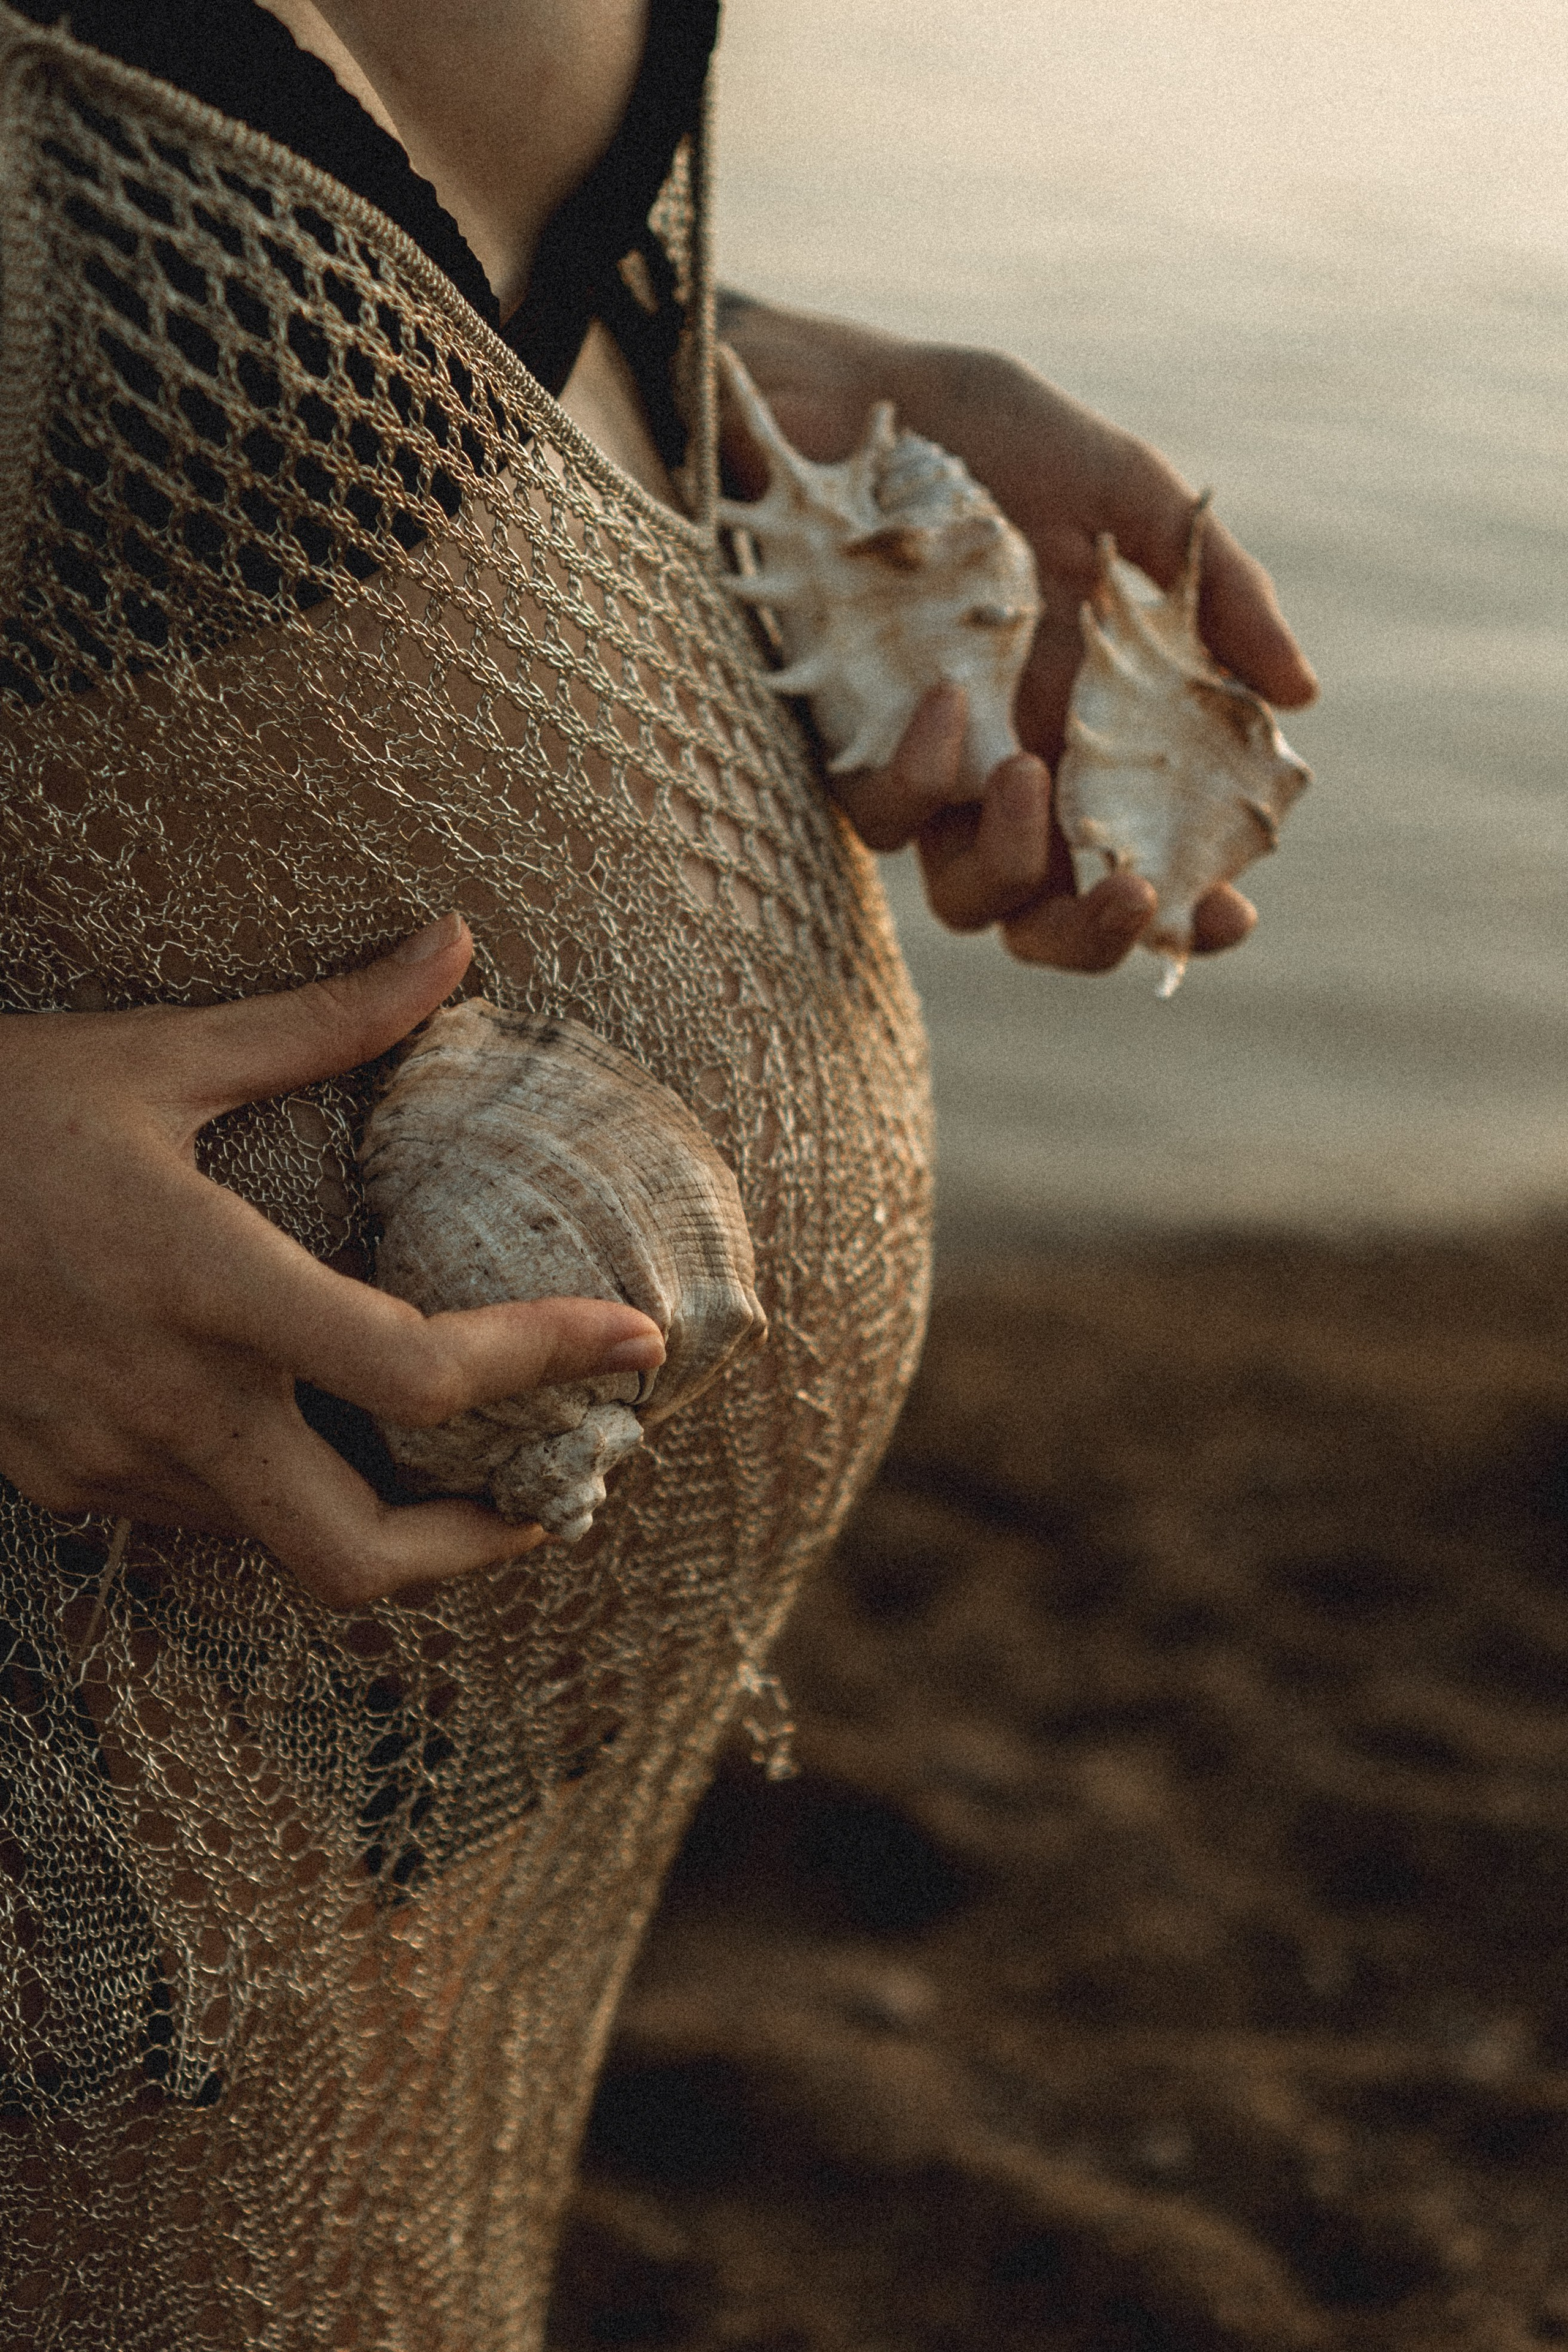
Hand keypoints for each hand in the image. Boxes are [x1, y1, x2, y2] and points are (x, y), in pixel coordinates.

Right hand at [0, 914, 664, 1606]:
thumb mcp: (158, 1055)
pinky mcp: (58, 1482)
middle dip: (475, 1550)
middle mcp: (163, 1402)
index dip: (545, 1362)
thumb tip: (454, 942)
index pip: (416, 1368)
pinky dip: (277, 1493)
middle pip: (357, 1558)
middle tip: (548, 1497)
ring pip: (279, 1547)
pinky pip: (202, 1520)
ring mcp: (103, 1461)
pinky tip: (301, 1429)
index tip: (634, 1343)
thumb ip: (324, 1019)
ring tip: (448, 1460)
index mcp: (204, 1283)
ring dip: (377, 1518)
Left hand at [717, 299, 1316, 971]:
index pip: (1142, 855)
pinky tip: (947, 697)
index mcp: (1091, 731)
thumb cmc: (982, 438)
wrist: (835, 396)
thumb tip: (1298, 692)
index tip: (1230, 909)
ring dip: (1012, 864)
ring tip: (1026, 773)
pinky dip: (922, 775)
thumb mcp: (1121, 492)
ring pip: (967, 898)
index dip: (1186, 909)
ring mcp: (928, 769)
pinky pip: (884, 817)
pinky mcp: (845, 747)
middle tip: (1133, 892)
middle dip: (1096, 936)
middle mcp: (1011, 770)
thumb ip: (1214, 591)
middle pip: (1049, 920)